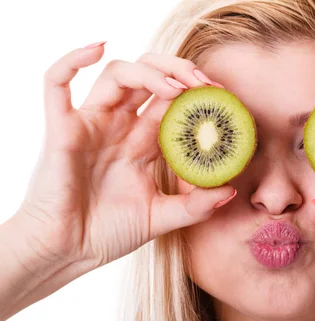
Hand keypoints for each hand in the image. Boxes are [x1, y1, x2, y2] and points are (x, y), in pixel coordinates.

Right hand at [14, 43, 235, 279]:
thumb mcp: (161, 217)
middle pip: (149, 79)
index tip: (223, 96)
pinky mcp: (62, 129)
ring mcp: (91, 125)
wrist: (69, 252)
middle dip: (179, 73)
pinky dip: (71, 60)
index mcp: (142, 142)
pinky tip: (97, 49)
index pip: (172, 104)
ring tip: (176, 88)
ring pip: (118, 75)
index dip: (196, 94)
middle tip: (204, 84)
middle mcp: (119, 127)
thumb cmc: (109, 233)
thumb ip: (195, 205)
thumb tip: (231, 191)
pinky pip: (56, 83)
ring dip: (149, 72)